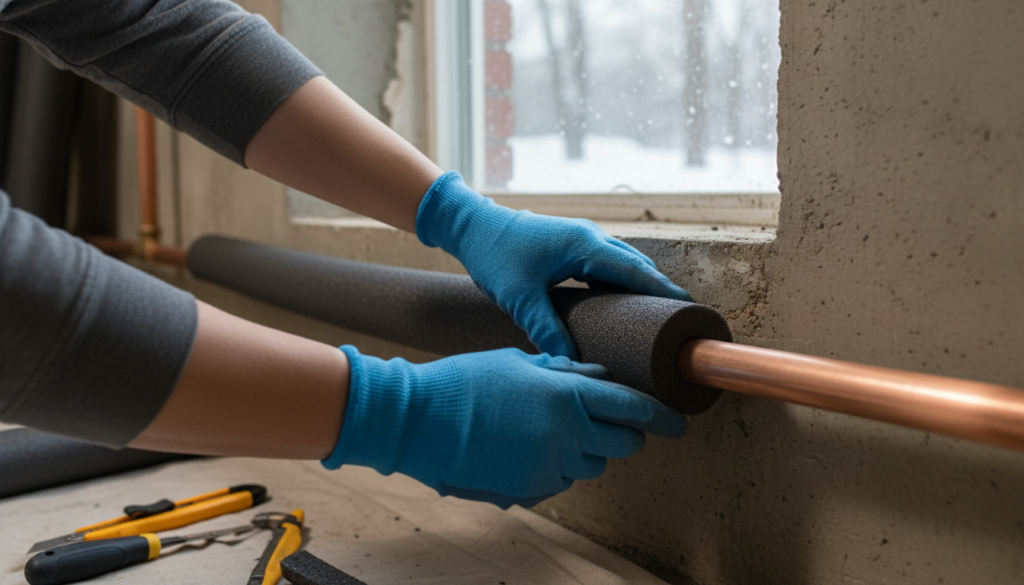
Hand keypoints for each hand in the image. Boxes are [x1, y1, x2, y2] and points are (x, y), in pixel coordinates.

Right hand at [322, 346, 686, 508]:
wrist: (418, 420)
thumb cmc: (464, 381)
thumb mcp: (519, 362)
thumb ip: (565, 371)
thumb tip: (599, 377)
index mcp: (568, 396)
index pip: (633, 408)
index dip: (661, 416)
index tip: (677, 421)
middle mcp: (567, 435)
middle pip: (624, 443)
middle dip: (626, 433)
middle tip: (615, 422)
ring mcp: (549, 466)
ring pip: (594, 465)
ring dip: (590, 450)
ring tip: (559, 430)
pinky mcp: (530, 488)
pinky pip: (562, 479)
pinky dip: (559, 465)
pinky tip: (531, 446)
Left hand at [415, 172, 691, 359]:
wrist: (472, 226)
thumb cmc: (494, 255)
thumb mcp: (519, 298)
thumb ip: (546, 329)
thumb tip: (572, 361)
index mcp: (584, 245)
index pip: (636, 270)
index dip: (664, 290)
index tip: (689, 309)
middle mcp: (590, 238)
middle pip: (637, 266)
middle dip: (659, 291)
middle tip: (678, 323)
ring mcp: (582, 239)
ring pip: (623, 264)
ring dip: (640, 286)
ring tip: (657, 318)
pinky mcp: (572, 246)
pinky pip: (607, 265)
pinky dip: (621, 283)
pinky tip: (622, 306)